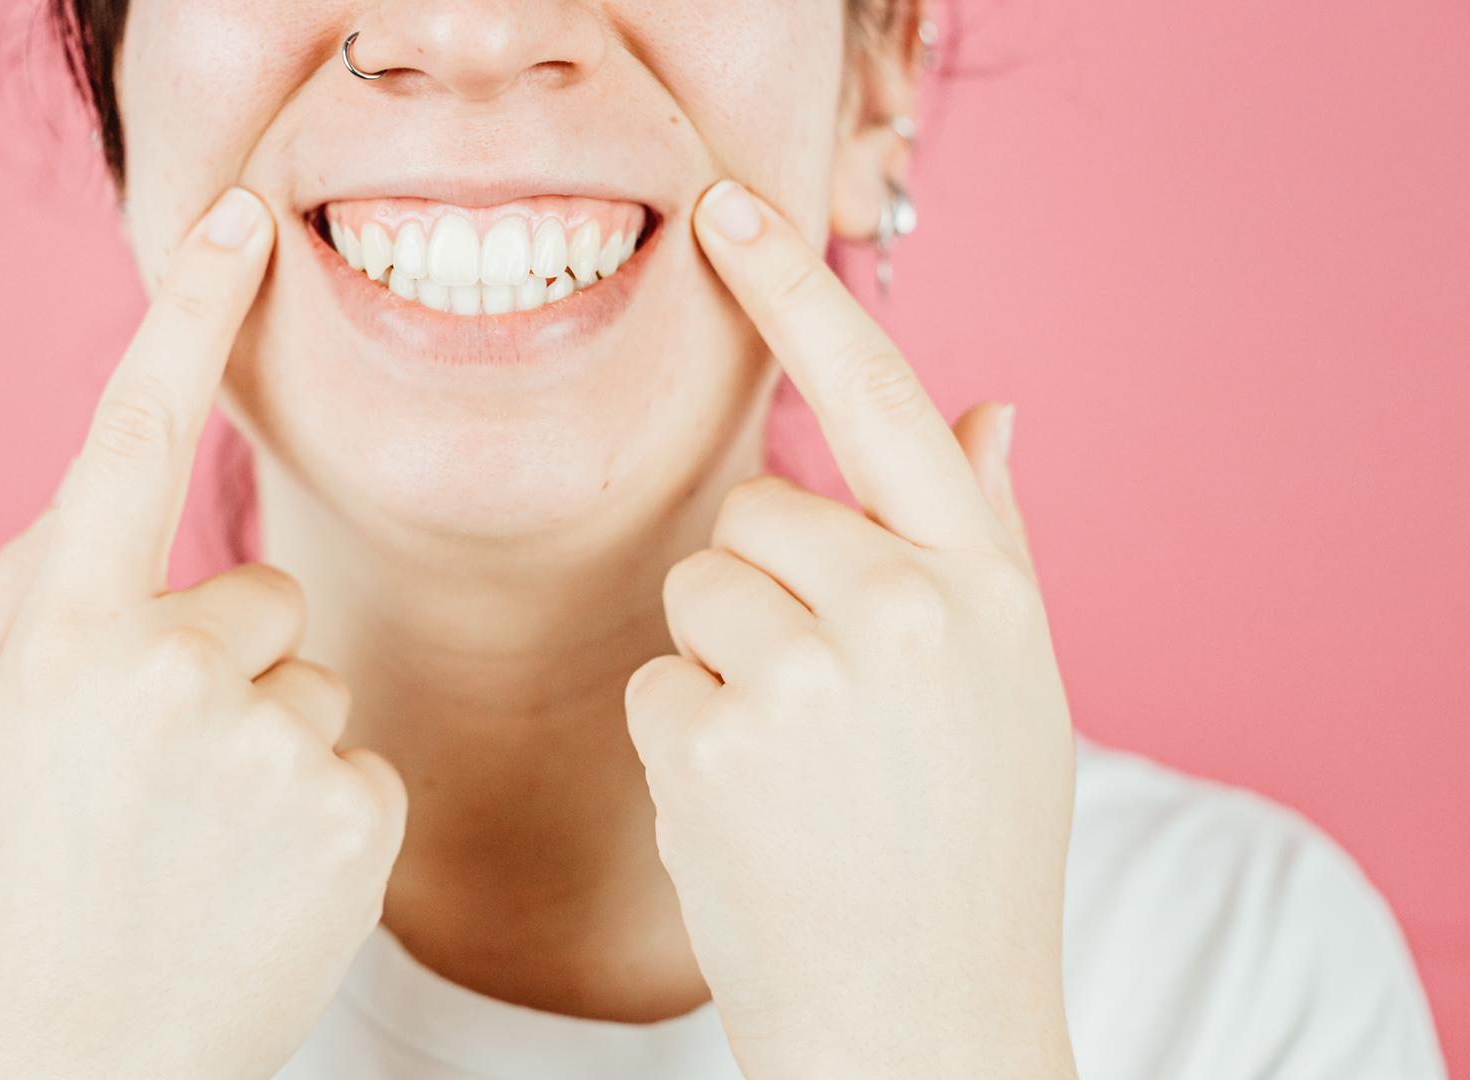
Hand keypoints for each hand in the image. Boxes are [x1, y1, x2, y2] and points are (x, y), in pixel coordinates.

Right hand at [0, 188, 407, 1079]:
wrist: (80, 1073)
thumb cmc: (10, 893)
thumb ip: (18, 594)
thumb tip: (96, 493)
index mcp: (64, 643)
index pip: (127, 443)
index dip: (185, 318)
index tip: (234, 224)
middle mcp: (174, 677)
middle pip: (258, 594)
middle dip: (222, 659)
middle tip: (160, 775)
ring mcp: (276, 747)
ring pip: (315, 671)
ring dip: (273, 731)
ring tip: (204, 836)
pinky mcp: (358, 814)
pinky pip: (359, 749)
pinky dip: (322, 798)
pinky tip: (261, 872)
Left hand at [624, 180, 1076, 1078]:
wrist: (924, 1025)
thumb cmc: (968, 852)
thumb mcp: (1017, 689)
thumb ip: (989, 542)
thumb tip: (991, 404)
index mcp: (986, 591)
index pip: (884, 403)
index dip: (799, 297)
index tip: (732, 213)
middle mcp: (905, 613)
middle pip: (757, 511)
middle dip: (765, 585)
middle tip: (820, 702)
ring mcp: (806, 677)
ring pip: (696, 586)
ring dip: (721, 660)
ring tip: (792, 763)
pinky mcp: (713, 742)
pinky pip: (656, 679)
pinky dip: (683, 737)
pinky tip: (748, 810)